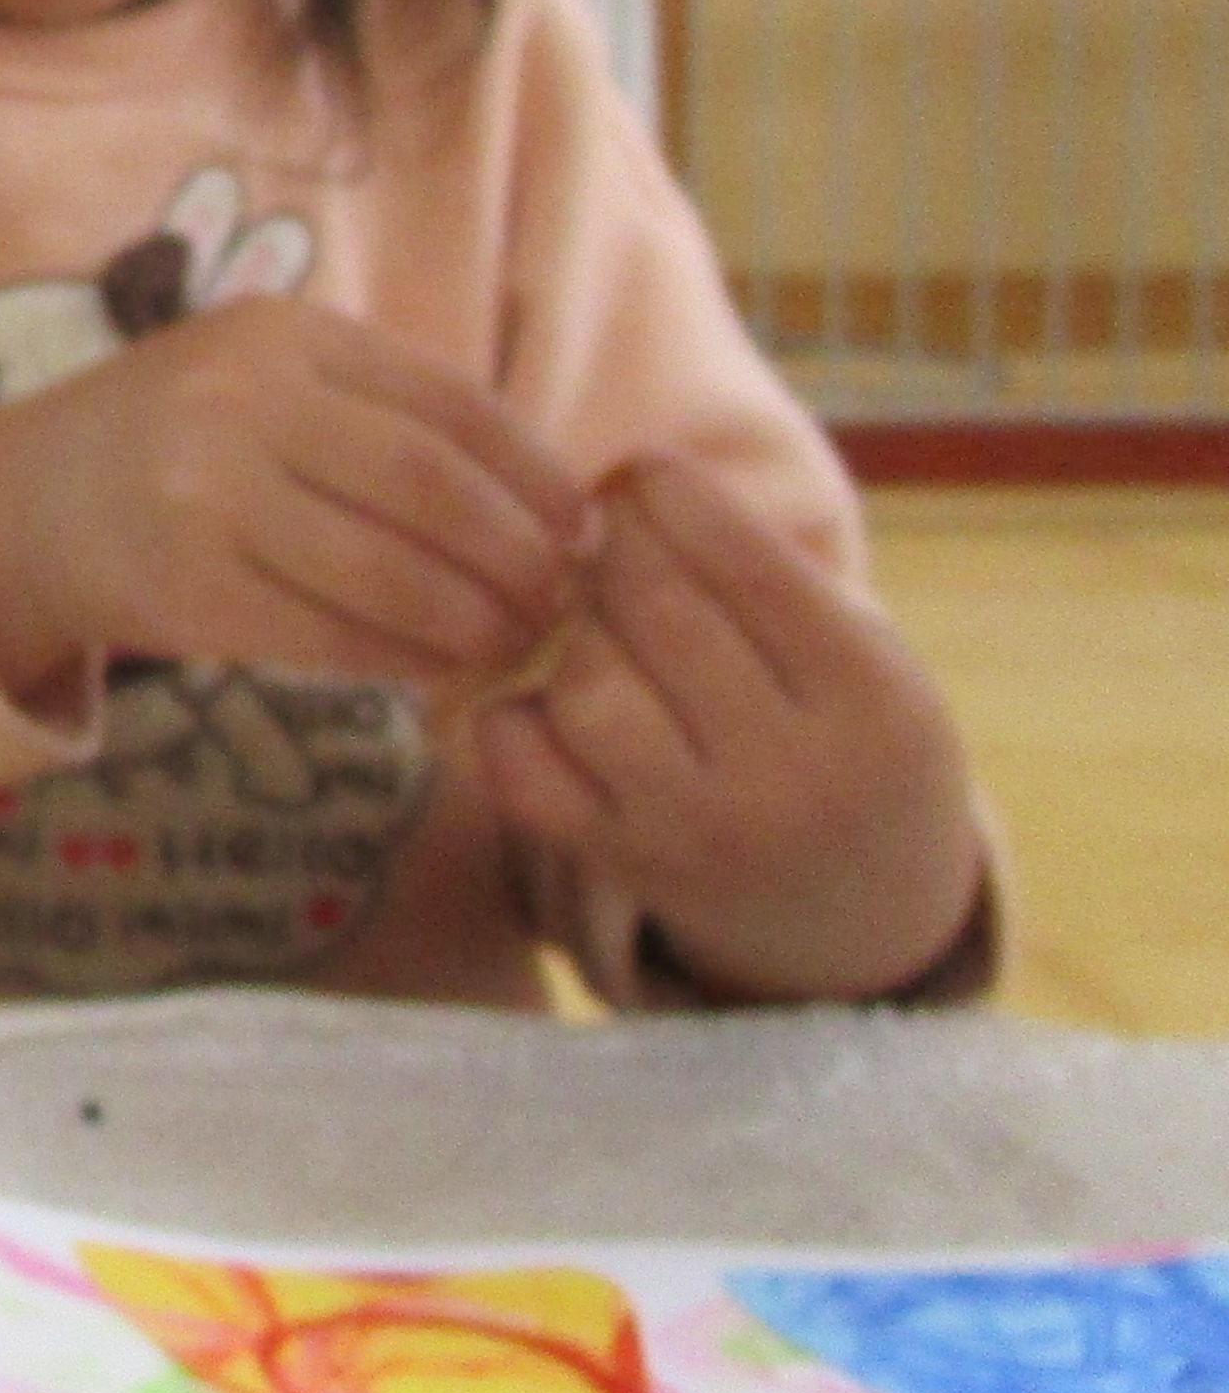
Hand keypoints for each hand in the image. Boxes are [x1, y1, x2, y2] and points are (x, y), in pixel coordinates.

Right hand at [0, 297, 593, 710]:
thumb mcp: (263, 378)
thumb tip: (546, 498)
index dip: (536, 474)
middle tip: (560, 598)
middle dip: (518, 554)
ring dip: (473, 619)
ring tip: (509, 640)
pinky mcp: (186, 590)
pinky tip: (434, 666)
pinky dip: (403, 658)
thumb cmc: (173, 440)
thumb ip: (380, 410)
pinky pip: (332, 636)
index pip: (451, 403)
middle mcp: (241, 401)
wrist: (19, 504)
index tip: (583, 526)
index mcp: (281, 334)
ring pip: (392, 571)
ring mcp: (206, 497)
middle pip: (433, 487)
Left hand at [474, 456, 987, 1002]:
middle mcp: (796, 776)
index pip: (742, 558)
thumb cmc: (846, 735)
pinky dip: (518, 720)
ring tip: (603, 632)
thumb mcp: (864, 651)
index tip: (646, 479)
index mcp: (874, 698)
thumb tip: (630, 479)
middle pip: (656, 608)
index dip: (668, 493)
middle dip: (612, 548)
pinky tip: (555, 706)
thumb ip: (766, 569)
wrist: (864, 913)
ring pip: (588, 688)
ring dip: (575, 639)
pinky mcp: (625, 866)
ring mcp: (705, 833)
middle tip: (604, 537)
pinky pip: (526, 769)